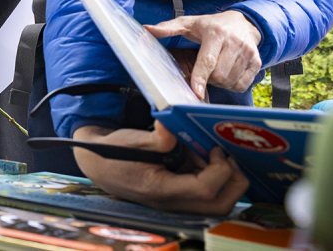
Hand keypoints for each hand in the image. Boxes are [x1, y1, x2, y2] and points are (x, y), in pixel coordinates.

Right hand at [72, 122, 248, 214]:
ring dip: (225, 179)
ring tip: (211, 154)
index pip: (205, 189)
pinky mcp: (179, 196)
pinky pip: (208, 194)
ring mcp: (177, 202)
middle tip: (227, 156)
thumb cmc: (114, 151)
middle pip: (220, 205)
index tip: (215, 148)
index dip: (219, 169)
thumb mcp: (132, 140)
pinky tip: (202, 157)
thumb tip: (171, 127)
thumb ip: (157, 137)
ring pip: (218, 203)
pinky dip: (214, 177)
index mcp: (160, 189)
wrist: (98, 164)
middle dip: (234, 180)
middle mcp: (172, 202)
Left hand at [145, 10, 261, 98]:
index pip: (207, 61)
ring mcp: (248, 53)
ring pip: (230, 81)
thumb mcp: (190, 23)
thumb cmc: (211, 25)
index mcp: (216, 33)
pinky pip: (242, 84)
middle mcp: (235, 42)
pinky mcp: (256, 62)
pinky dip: (232, 84)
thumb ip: (168, 28)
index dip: (200, 78)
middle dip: (208, 79)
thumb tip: (147, 29)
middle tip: (206, 69)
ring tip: (216, 68)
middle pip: (218, 75)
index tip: (195, 92)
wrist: (243, 22)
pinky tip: (228, 73)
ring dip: (220, 82)